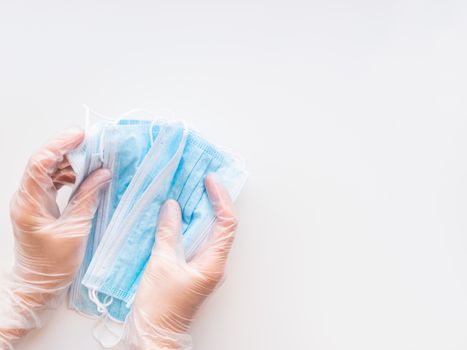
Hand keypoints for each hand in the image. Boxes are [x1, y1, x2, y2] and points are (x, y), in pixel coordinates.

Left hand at [0, 129, 110, 346]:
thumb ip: (88, 198)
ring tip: (94, 161)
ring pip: (49, 170)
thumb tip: (102, 173)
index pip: (40, 162)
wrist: (39, 283)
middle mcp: (27, 197)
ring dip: (71, 163)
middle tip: (93, 144)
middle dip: (68, 150)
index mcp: (29, 202)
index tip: (81, 136)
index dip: (60, 145)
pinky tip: (86, 177)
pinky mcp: (40, 205)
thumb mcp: (75, 230)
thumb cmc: (53, 264)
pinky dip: (70, 176)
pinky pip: (54, 182)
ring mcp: (32, 201)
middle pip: (44, 162)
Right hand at [122, 175, 237, 349]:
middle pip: (221, 225)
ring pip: (209, 233)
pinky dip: (189, 226)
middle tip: (200, 181)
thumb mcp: (161, 264)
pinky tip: (177, 217)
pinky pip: (196, 241)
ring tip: (189, 192)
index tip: (209, 181)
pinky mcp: (193, 270)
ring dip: (201, 212)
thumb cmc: (160, 307)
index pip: (227, 222)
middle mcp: (214, 263)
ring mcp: (204, 267)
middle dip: (213, 201)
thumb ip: (168, 233)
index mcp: (213, 262)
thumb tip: (172, 207)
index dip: (221, 198)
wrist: (154, 335)